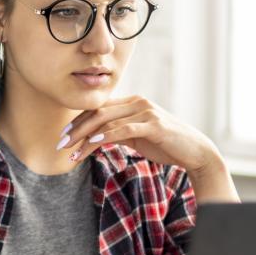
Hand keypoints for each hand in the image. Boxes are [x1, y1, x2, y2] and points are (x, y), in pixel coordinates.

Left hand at [58, 95, 219, 174]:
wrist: (195, 152)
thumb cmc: (165, 145)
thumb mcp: (136, 138)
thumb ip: (117, 133)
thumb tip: (95, 138)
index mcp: (132, 103)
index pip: (98, 108)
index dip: (78, 122)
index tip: (63, 137)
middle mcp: (137, 102)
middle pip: (98, 112)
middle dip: (76, 129)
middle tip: (60, 144)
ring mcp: (146, 112)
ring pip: (107, 121)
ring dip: (86, 137)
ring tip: (72, 151)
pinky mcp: (154, 125)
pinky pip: (124, 129)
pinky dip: (106, 135)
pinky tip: (92, 143)